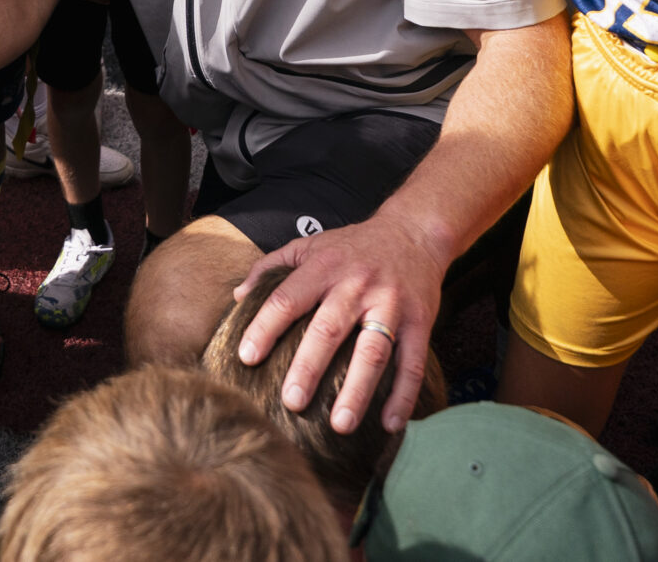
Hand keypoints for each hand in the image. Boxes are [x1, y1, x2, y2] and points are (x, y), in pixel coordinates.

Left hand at [234, 210, 448, 432]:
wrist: (414, 232)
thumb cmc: (353, 246)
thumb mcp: (310, 245)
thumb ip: (272, 266)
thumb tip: (238, 296)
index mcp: (324, 267)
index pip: (287, 298)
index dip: (265, 327)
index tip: (246, 358)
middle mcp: (357, 286)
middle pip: (329, 329)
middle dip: (309, 367)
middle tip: (291, 401)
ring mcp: (390, 305)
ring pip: (373, 352)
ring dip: (357, 391)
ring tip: (340, 425)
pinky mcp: (419, 322)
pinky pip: (413, 363)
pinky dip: (403, 395)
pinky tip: (389, 424)